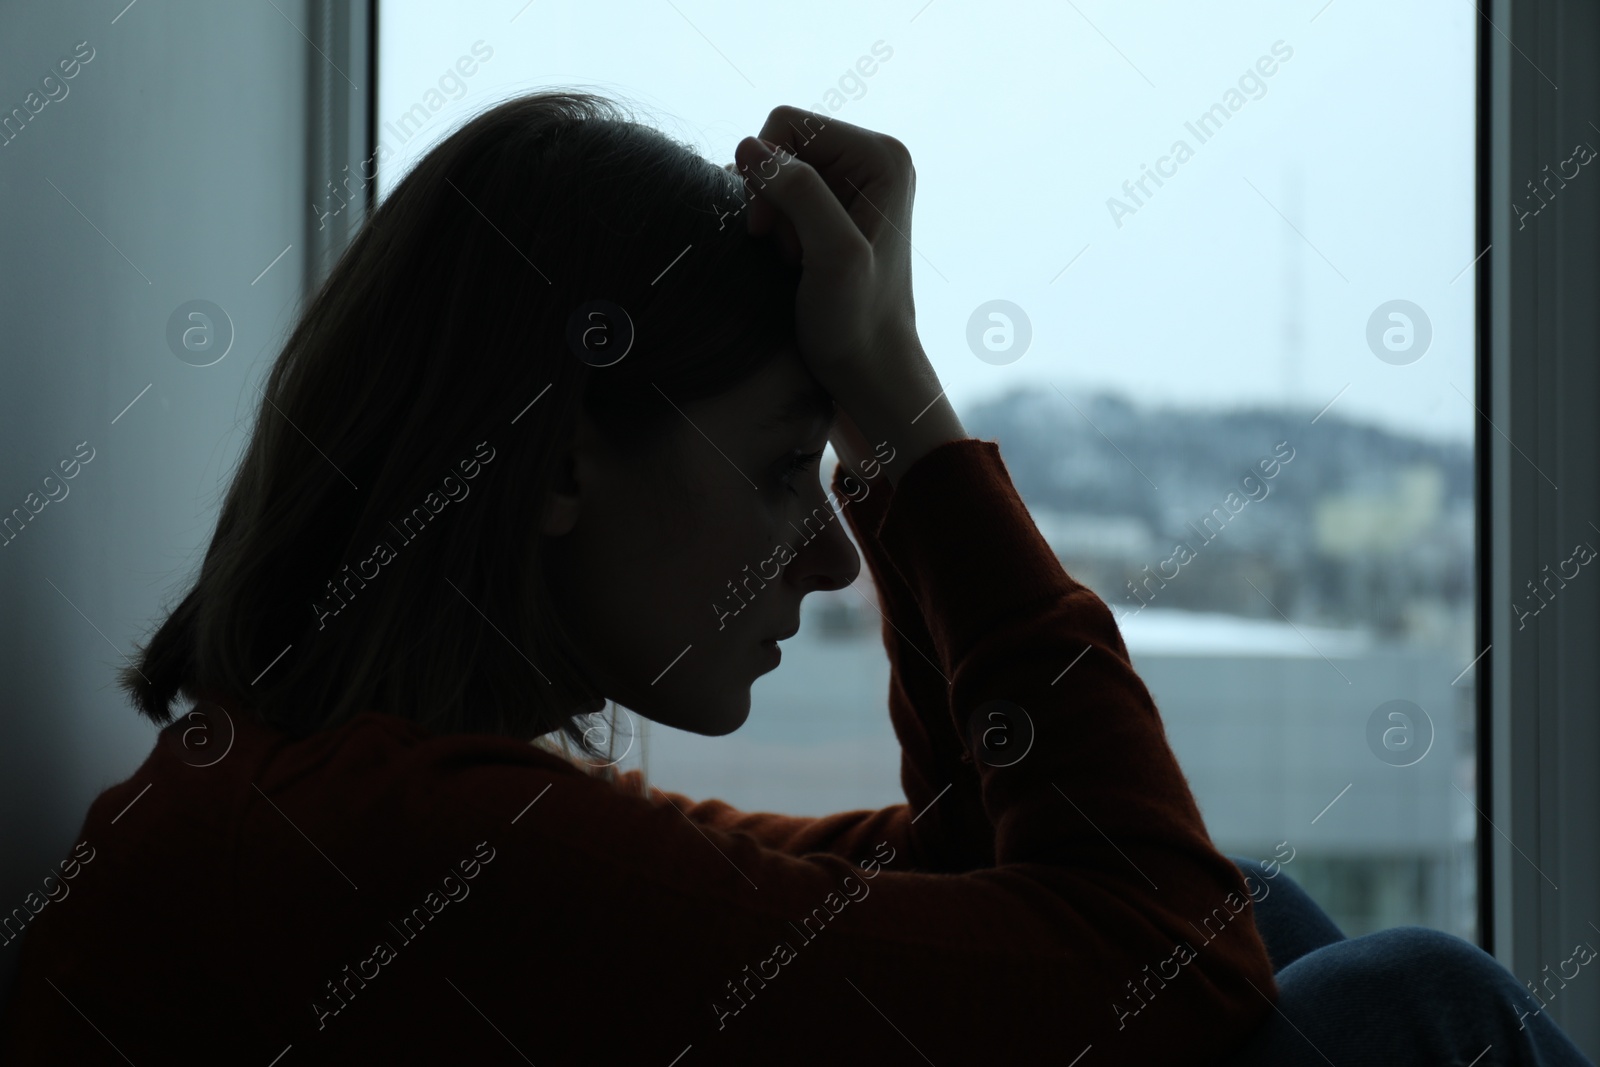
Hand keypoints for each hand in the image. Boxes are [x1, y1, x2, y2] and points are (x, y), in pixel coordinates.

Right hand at [730, 107, 966, 486]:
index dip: (765, 174)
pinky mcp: (837, 207)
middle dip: (768, 197)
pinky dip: (775, 228)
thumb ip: (800, 195)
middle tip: (788, 252)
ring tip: (795, 261)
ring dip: (770, 216)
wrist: (870, 373)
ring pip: (775, 171)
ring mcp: (855, 183)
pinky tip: (794, 263)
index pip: (787, 123)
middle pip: (781, 144)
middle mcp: (874, 159)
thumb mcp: (831, 258)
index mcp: (883, 156)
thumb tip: (748, 147)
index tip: (774, 234)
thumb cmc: (856, 325)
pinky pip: (781, 194)